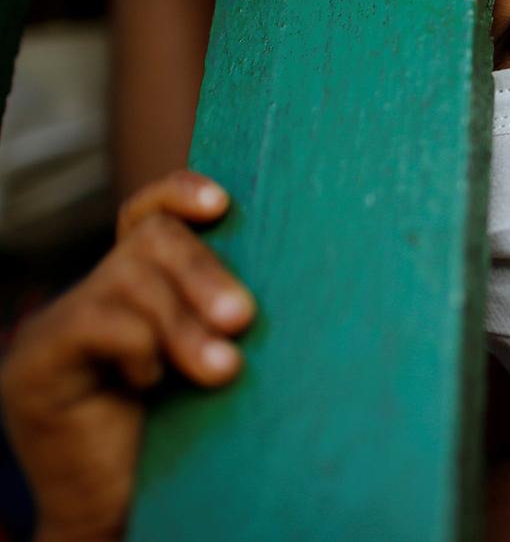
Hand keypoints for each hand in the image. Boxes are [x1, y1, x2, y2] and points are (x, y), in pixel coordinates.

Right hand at [0, 171, 252, 541]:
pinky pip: (98, 322)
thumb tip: (281, 280)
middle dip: (204, 273)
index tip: (222, 203)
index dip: (180, 193)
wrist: (124, 516)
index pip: (147, 215)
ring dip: (183, 322)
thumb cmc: (191, 438)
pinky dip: (139, 347)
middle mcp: (94, 297)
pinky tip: (151, 385)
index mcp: (140, 290)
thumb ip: (226, 317)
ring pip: (129, 279)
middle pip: (150, 240)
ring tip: (221, 369)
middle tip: (243, 319)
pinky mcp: (34, 366)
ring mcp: (57, 328)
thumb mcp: (215, 362)